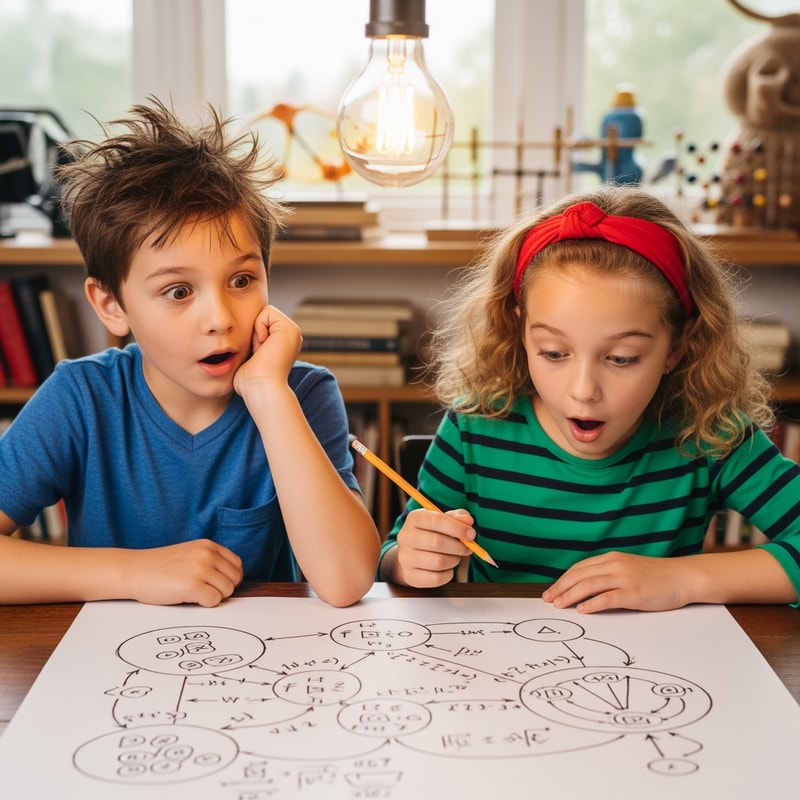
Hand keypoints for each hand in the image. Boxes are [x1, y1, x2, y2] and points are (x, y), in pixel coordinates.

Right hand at [128, 540, 242, 606]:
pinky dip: (204, 604)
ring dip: (212, 597)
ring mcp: (201, 569)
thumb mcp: (190, 554)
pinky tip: (188, 598)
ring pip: (227, 591)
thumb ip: (210, 561)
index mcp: (208, 545)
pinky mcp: (193, 585)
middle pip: (234, 579)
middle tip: (202, 591)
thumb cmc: (159, 567)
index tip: (217, 585)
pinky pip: (214, 601)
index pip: (236, 565)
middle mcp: (207, 554)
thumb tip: (233, 580)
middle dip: (222, 589)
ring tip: (193, 593)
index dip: (229, 579)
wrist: (133, 570)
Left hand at [234, 305, 301, 396]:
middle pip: (262, 315)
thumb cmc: (250, 381)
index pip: (260, 322)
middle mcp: (291, 336)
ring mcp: (293, 331)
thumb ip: (250, 345)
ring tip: (261, 351)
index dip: (252, 334)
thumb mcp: (249, 358)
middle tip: (259, 354)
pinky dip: (258, 328)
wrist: (260, 388)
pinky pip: (266, 312)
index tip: (256, 355)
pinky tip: (263, 346)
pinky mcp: (290, 328)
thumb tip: (239, 337)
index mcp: (283, 343)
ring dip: (256, 332)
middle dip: (254, 332)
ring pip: (264, 312)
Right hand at [393, 508, 474, 587]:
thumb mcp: (444, 520)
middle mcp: (405, 537)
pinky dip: (448, 574)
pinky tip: (447, 568)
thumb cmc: (433, 534)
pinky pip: (436, 578)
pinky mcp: (410, 576)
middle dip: (458, 547)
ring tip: (455, 557)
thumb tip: (468, 520)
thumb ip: (457, 517)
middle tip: (467, 548)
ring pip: (438, 562)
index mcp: (414, 519)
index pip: (435, 520)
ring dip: (454, 560)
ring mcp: (405, 558)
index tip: (471, 534)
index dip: (457, 527)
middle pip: (437, 542)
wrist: (413, 554)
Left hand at [542, 551, 690, 612]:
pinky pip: (608, 598)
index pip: (580, 568)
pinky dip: (592, 604)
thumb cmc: (657, 576)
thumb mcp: (629, 569)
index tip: (551, 590)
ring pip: (589, 585)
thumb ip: (609, 575)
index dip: (563, 579)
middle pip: (580, 575)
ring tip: (559, 605)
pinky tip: (582, 610)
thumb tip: (586, 588)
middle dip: (561, 587)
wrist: (683, 577)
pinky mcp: (634, 592)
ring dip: (571, 595)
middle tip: (548, 599)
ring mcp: (624, 578)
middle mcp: (615, 565)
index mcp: (612, 559)